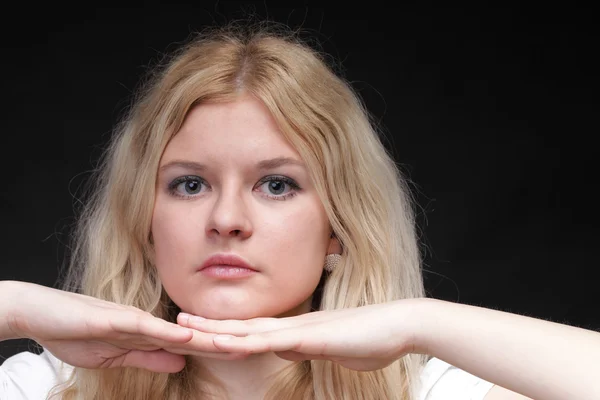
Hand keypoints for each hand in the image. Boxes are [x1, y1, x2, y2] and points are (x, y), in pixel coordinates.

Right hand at [6, 282, 238, 372]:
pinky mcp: (114, 319)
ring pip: (176, 330)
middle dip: (222, 342)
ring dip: (205, 337)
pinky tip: (189, 336)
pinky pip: (145, 327)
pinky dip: (167, 333)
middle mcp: (148, 321)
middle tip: (255, 346)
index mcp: (150, 331)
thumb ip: (150, 355)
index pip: (190, 342)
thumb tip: (182, 359)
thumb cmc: (76, 331)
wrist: (40, 314)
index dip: (216, 348)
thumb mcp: (118, 354)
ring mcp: (132, 318)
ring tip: (236, 342)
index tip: (243, 353)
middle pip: (192, 334)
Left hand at [177, 299, 420, 370]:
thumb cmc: (371, 338)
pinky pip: (273, 341)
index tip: (201, 330)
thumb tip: (284, 349)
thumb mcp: (330, 349)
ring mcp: (300, 330)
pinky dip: (247, 342)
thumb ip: (305, 347)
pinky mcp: (311, 337)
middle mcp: (293, 326)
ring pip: (250, 331)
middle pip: (244, 326)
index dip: (226, 330)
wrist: (400, 325)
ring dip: (218, 331)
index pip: (254, 331)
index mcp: (297, 330)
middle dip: (210, 326)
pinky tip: (226, 342)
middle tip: (179, 322)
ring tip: (188, 329)